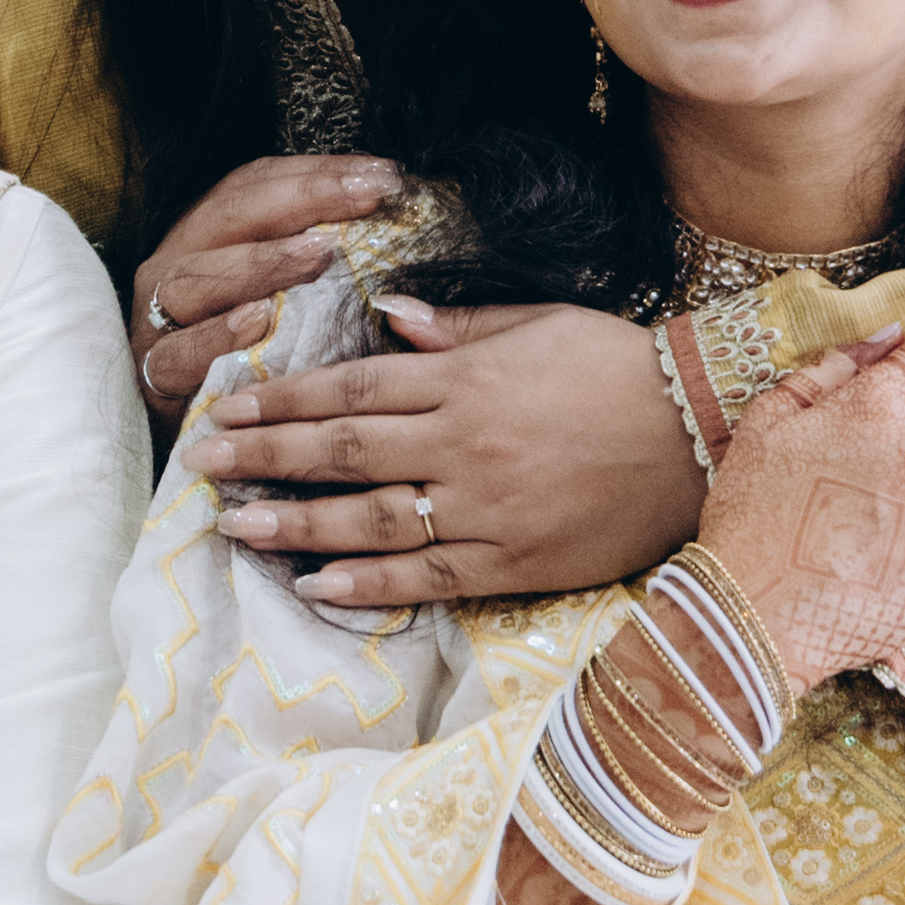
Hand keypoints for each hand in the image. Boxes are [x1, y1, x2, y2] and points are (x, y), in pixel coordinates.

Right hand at [130, 151, 406, 420]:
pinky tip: (260, 321)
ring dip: (262, 263)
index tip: (382, 175)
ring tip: (318, 252)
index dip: (318, 172)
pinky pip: (183, 350)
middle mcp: (176, 262)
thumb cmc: (261, 354)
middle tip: (364, 197)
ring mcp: (159, 317)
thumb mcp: (292, 291)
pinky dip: (219, 334)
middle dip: (302, 200)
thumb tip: (389, 207)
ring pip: (200, 277)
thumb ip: (322, 249)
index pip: (258, 183)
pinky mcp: (156, 374)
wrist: (206, 437)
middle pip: (232, 215)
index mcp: (208, 231)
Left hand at [210, 297, 699, 607]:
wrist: (702, 433)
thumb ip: (460, 327)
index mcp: (466, 377)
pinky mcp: (513, 558)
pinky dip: (370, 582)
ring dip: (297, 523)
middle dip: (265, 456)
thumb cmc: (620, 367)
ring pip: (372, 516)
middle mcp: (464, 441)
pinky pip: (429, 574)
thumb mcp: (540, 321)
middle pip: (344, 448)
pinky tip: (317, 586)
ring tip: (237, 527)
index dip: (281, 400)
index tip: (226, 408)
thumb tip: (388, 318)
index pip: (351, 386)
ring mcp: (487, 505)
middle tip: (201, 465)